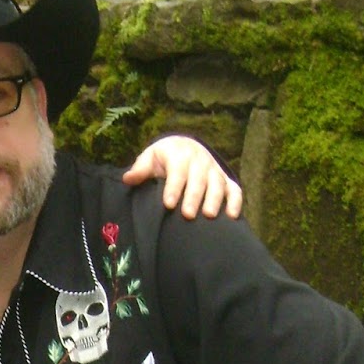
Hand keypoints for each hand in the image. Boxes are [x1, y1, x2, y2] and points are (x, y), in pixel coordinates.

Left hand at [123, 135, 242, 218]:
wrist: (185, 147)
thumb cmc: (164, 158)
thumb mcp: (150, 158)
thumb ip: (141, 169)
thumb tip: (127, 178)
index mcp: (180, 155)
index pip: (177, 172)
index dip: (173, 188)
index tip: (167, 204)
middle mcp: (200, 161)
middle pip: (198, 180)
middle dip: (193, 197)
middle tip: (187, 215)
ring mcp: (214, 171)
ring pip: (218, 184)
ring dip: (215, 200)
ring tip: (208, 216)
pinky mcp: (225, 181)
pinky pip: (234, 190)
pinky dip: (235, 202)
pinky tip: (232, 216)